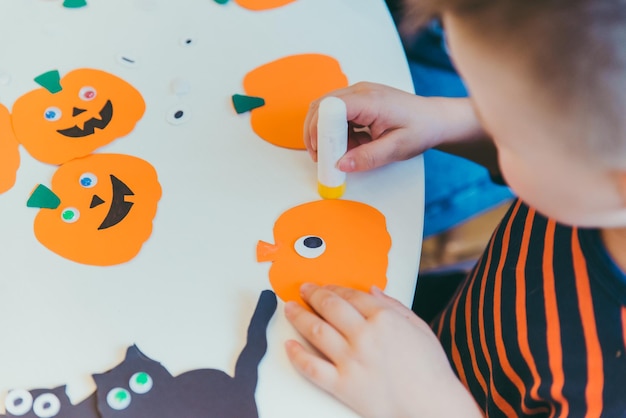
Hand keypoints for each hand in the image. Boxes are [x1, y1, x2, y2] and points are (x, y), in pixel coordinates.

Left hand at [284, 284, 482, 417]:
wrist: (433, 407)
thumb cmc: (430, 370)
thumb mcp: (419, 327)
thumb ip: (394, 305)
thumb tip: (372, 289)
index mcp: (384, 318)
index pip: (349, 295)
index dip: (333, 288)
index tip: (325, 287)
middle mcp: (364, 336)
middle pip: (329, 307)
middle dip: (312, 294)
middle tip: (303, 290)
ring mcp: (351, 360)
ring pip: (315, 330)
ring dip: (298, 316)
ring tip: (290, 308)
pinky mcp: (343, 385)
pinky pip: (312, 367)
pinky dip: (296, 355)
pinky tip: (289, 346)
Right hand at [303, 82, 482, 172]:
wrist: (435, 119)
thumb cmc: (421, 128)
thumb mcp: (396, 148)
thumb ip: (368, 157)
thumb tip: (341, 165)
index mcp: (369, 100)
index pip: (330, 108)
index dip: (320, 131)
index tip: (322, 153)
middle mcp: (360, 91)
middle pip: (321, 107)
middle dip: (316, 134)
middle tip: (321, 158)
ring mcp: (358, 94)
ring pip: (326, 111)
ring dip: (328, 135)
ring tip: (345, 153)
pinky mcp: (359, 101)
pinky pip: (338, 115)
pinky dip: (338, 133)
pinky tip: (354, 145)